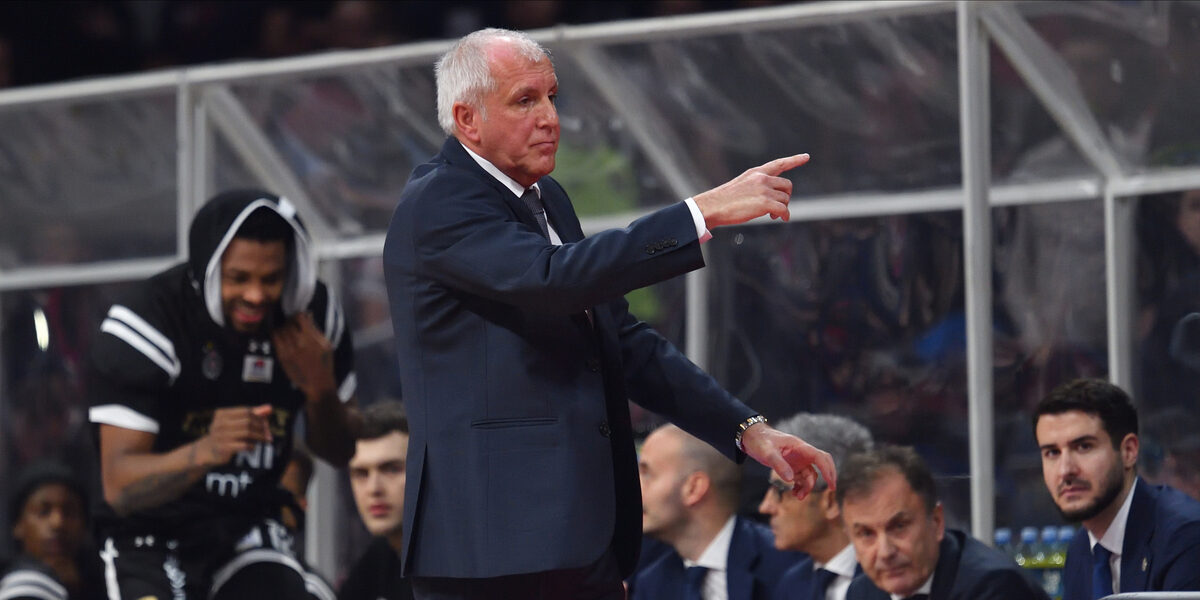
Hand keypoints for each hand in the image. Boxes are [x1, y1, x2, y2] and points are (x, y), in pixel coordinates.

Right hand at [196, 405, 272, 465]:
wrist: (207, 451)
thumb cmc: (225, 434)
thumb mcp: (236, 422)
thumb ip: (254, 414)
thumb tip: (270, 408)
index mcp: (222, 413)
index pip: (246, 411)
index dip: (259, 417)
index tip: (266, 424)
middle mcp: (220, 423)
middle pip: (248, 421)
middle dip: (261, 427)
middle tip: (268, 434)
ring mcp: (220, 435)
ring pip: (247, 432)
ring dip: (259, 436)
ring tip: (265, 440)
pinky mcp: (223, 448)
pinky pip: (244, 444)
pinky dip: (252, 446)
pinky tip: (253, 447)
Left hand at [272, 312, 335, 398]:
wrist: (318, 383)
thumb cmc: (325, 363)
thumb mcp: (326, 345)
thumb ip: (316, 329)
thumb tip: (308, 314)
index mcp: (311, 338)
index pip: (299, 317)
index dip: (299, 315)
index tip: (300, 319)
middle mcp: (298, 343)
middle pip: (289, 323)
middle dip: (291, 322)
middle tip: (293, 325)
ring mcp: (289, 350)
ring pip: (280, 330)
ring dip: (284, 328)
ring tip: (288, 332)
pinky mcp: (282, 357)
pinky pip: (275, 339)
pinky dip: (277, 335)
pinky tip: (282, 337)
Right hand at [692, 154, 809, 227]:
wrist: (713, 206)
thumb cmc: (724, 200)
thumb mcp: (741, 185)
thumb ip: (757, 186)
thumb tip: (772, 199)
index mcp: (756, 172)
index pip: (779, 164)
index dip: (794, 160)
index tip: (806, 157)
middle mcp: (762, 178)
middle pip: (787, 185)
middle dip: (785, 197)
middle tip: (778, 207)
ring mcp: (764, 190)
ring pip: (785, 199)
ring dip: (782, 208)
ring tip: (772, 215)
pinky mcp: (765, 203)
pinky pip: (784, 209)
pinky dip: (785, 215)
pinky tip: (781, 219)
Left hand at [740, 423, 835, 500]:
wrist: (751, 437)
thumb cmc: (760, 441)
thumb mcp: (767, 453)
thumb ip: (779, 465)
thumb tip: (791, 479)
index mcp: (799, 447)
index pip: (819, 457)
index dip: (828, 470)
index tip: (831, 483)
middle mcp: (801, 453)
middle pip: (822, 463)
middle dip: (828, 476)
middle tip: (831, 489)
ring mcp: (797, 460)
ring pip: (810, 474)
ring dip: (808, 486)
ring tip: (797, 496)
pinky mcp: (791, 466)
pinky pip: (801, 478)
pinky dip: (800, 486)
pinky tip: (794, 493)